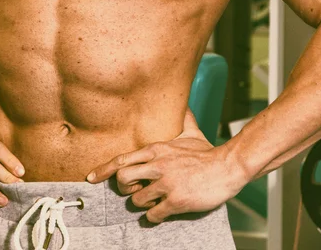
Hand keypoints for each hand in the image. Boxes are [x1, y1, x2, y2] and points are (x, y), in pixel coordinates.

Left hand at [86, 131, 247, 222]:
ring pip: (137, 200)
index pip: (122, 159)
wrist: (228, 167)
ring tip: (154, 200)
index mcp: (156, 149)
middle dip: (125, 189)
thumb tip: (181, 104)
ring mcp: (166, 184)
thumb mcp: (190, 133)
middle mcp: (158, 165)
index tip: (92, 177)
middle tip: (135, 190)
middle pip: (123, 180)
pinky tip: (160, 212)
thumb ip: (181, 119)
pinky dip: (154, 216)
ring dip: (142, 204)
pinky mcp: (176, 201)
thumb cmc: (207, 153)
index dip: (104, 170)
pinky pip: (153, 214)